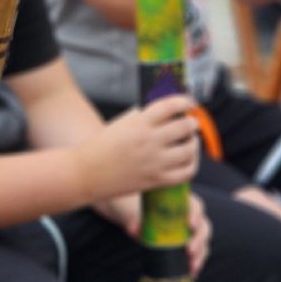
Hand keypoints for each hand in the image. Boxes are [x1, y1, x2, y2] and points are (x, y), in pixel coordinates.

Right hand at [81, 95, 199, 199]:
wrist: (86, 173)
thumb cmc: (102, 146)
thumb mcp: (121, 122)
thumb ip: (143, 115)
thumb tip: (166, 111)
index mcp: (139, 122)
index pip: (171, 105)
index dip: (185, 101)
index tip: (190, 102)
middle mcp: (150, 140)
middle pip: (185, 127)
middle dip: (192, 123)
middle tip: (191, 123)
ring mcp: (154, 162)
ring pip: (189, 149)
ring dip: (194, 142)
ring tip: (190, 141)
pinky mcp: (156, 180)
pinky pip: (185, 172)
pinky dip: (191, 163)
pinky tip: (188, 159)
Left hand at [116, 192, 208, 275]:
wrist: (147, 219)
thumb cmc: (148, 212)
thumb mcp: (142, 214)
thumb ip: (137, 220)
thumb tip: (132, 229)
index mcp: (185, 204)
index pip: (196, 206)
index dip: (195, 215)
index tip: (189, 225)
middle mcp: (194, 218)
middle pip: (204, 227)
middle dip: (198, 240)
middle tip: (188, 250)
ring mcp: (195, 233)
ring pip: (204, 243)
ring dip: (200, 255)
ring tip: (192, 265)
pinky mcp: (193, 246)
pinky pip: (200, 254)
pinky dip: (197, 263)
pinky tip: (192, 273)